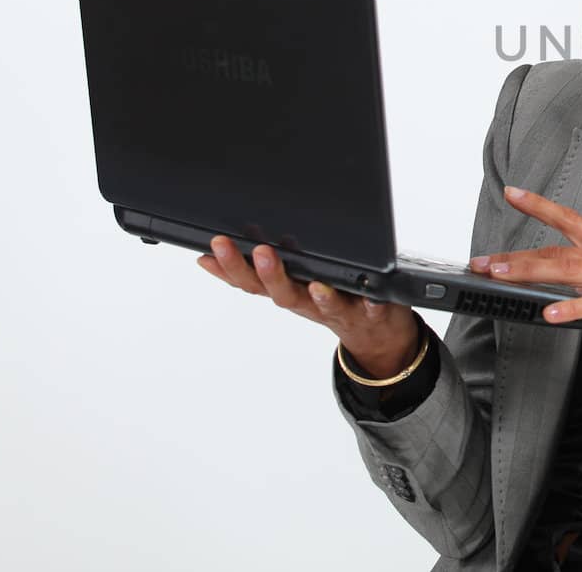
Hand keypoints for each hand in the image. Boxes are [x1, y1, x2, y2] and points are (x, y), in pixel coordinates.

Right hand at [197, 236, 421, 379]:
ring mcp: (340, 310)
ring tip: (315, 284)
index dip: (231, 268)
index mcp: (288, 291)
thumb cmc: (326, 300)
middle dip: (269, 274)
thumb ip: (256, 271)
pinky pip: (372, 308)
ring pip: (325, 305)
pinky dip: (371, 303)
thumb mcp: (288, 285)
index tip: (215, 246)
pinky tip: (371, 295)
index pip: (252, 282)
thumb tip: (208, 255)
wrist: (374, 335)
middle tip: (260, 252)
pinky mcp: (372, 311)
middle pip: (283, 294)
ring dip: (319, 296)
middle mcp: (309, 303)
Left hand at [473, 187, 581, 383]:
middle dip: (517, 255)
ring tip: (500, 277)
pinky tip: (550, 315)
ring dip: (531, 273)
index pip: (572, 220)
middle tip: (484, 261)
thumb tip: (570, 288)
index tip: (513, 193)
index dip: (541, 206)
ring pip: (569, 270)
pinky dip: (572, 307)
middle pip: (559, 248)